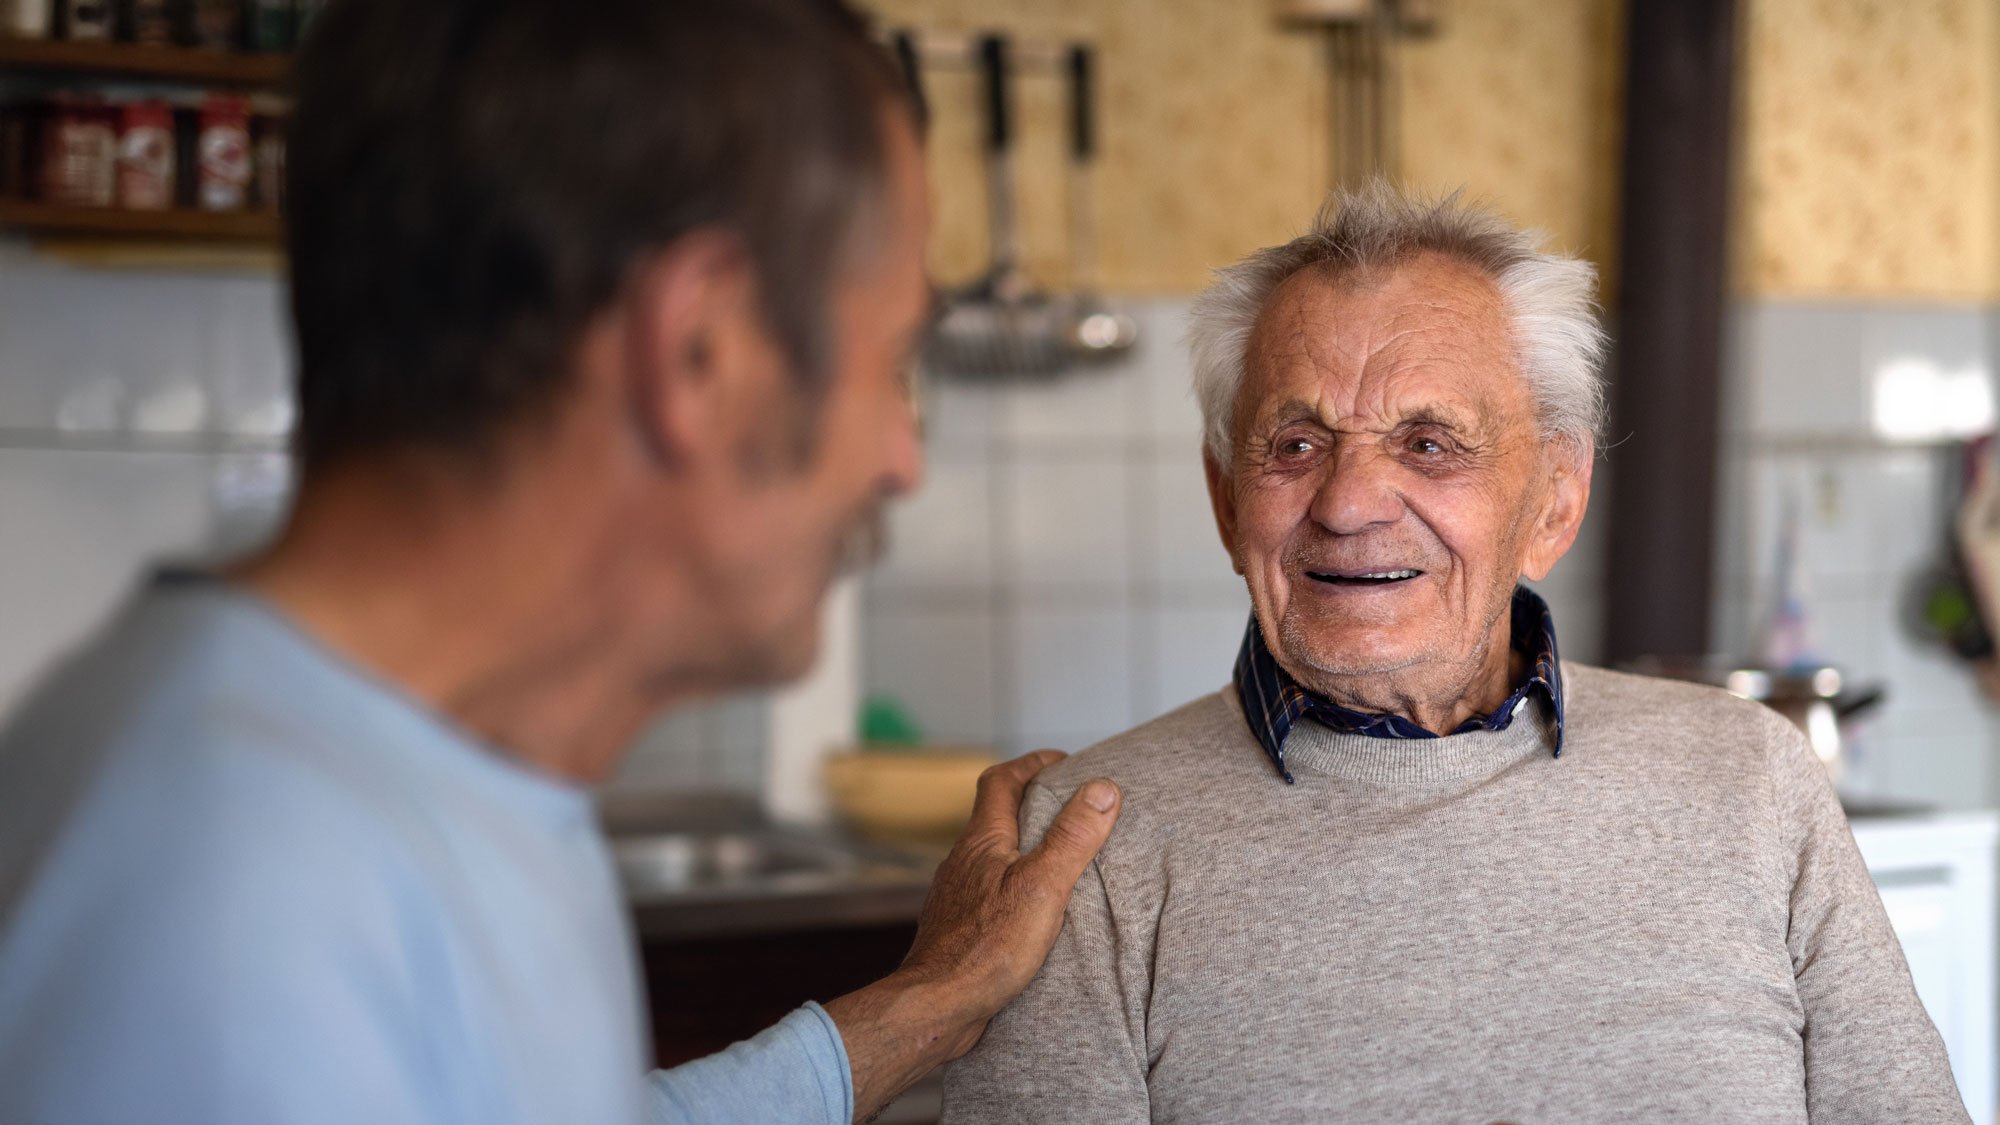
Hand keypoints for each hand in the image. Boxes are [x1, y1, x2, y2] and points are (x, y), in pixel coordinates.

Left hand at [823, 750, 1120, 1120]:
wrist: (937, 1006)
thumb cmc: (987, 947)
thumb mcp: (1043, 887)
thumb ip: (1072, 838)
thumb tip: (1103, 788)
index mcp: (982, 841)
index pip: (1001, 782)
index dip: (1031, 763)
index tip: (1063, 762)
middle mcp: (963, 861)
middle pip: (996, 816)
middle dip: (1032, 805)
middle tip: (1071, 808)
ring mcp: (958, 895)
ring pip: (991, 857)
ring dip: (1023, 849)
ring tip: (1060, 859)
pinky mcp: (960, 928)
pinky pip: (989, 892)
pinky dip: (1014, 886)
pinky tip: (1032, 911)